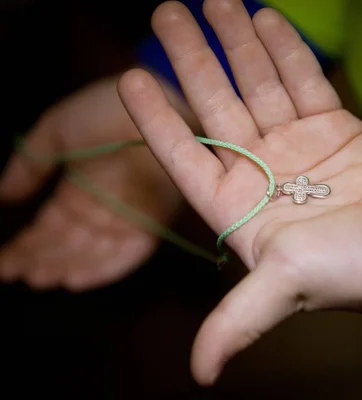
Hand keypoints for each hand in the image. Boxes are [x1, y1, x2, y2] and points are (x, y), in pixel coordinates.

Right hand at [0, 75, 186, 290]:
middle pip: (67, 246)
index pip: (48, 229)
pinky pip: (129, 252)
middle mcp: (101, 211)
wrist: (155, 99)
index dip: (25, 248)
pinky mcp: (154, 221)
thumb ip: (30, 165)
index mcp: (77, 192)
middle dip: (41, 262)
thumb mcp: (57, 131)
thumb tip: (3, 197)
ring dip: (66, 267)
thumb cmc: (106, 110)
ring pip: (93, 253)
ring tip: (39, 278)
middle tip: (18, 275)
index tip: (1, 265)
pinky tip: (75, 279)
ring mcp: (127, 217)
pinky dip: (104, 268)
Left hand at [118, 0, 361, 384]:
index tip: (131, 75)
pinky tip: (266, 18)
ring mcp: (299, 147)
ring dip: (237, 43)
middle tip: (168, 11)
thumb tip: (199, 375)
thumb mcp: (287, 287)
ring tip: (215, 2)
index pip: (186, 155)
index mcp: (240, 210)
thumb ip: (237, 319)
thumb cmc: (356, 272)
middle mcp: (263, 174)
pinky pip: (305, 82)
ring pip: (259, 85)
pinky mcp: (336, 129)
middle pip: (218, 105)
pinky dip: (285, 51)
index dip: (158, 117)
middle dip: (193, 58)